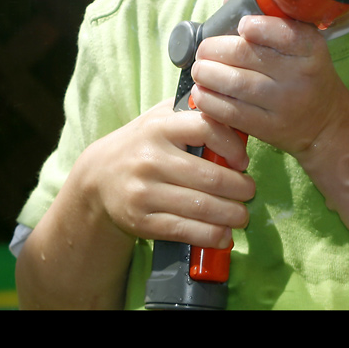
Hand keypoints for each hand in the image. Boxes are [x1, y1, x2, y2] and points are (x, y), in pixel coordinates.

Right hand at [78, 101, 253, 249]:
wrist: (98, 176)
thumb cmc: (144, 142)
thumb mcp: (163, 117)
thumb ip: (196, 112)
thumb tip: (239, 117)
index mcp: (160, 126)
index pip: (207, 128)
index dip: (233, 146)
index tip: (243, 160)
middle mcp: (151, 158)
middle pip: (209, 176)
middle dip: (239, 188)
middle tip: (250, 192)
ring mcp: (144, 191)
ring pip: (200, 207)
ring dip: (230, 215)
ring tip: (242, 215)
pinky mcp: (140, 220)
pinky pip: (183, 230)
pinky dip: (209, 235)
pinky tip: (223, 235)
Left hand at [189, 15, 348, 157]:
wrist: (326, 121)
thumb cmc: (307, 75)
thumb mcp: (303, 46)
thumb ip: (270, 23)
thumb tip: (227, 2)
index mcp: (310, 49)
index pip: (282, 33)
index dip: (256, 27)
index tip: (241, 26)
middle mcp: (299, 75)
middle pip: (246, 55)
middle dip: (215, 49)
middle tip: (204, 50)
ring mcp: (284, 103)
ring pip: (234, 84)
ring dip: (207, 74)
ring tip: (200, 70)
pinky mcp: (269, 127)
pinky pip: (231, 113)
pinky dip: (209, 101)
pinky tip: (202, 93)